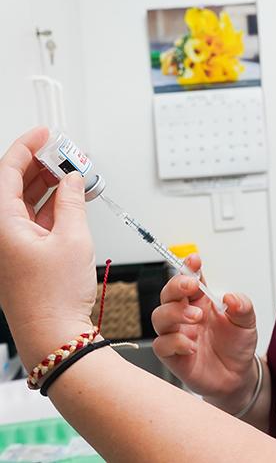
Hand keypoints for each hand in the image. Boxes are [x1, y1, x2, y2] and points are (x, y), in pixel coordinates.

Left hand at [0, 128, 96, 369]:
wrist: (54, 335)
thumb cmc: (54, 295)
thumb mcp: (72, 239)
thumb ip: (72, 202)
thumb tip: (73, 179)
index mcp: (1, 224)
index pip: (6, 171)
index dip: (27, 146)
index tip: (46, 133)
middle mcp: (0, 232)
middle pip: (14, 184)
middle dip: (41, 164)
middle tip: (66, 154)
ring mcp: (11, 243)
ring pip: (26, 201)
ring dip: (49, 185)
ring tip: (75, 173)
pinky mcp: (24, 253)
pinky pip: (35, 219)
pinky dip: (53, 205)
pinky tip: (72, 197)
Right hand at [152, 255, 257, 413]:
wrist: (238, 377)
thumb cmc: (237, 345)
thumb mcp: (247, 321)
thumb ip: (242, 306)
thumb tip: (230, 297)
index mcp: (200, 301)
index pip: (188, 279)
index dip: (188, 267)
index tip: (195, 260)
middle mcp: (185, 315)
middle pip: (168, 294)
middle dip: (176, 285)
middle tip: (192, 286)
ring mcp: (177, 334)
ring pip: (159, 316)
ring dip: (175, 312)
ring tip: (196, 317)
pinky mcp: (173, 356)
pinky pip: (162, 345)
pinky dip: (174, 342)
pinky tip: (192, 346)